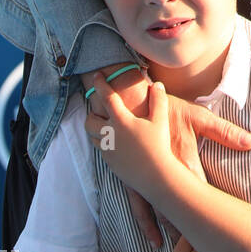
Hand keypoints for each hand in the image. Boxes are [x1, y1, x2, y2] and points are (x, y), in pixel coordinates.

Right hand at [85, 64, 250, 245]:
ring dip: (175, 228)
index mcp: (184, 161)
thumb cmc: (168, 109)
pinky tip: (156, 241)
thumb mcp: (198, 116)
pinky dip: (149, 226)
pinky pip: (141, 209)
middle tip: (210, 244)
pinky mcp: (135, 182)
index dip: (214, 209)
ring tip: (188, 246)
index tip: (227, 224)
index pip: (203, 192)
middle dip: (196, 225)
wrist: (132, 104)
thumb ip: (225, 132)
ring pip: (164, 212)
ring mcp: (148, 181)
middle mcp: (165, 176)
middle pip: (184, 207)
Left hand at [95, 77, 174, 197]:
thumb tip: (156, 85)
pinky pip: (100, 149)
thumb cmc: (159, 145)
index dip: (100, 84)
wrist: (155, 175)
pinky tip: (115, 142)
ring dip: (95, 129)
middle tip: (99, 109)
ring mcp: (107, 149)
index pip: (106, 97)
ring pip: (91, 136)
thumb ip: (158, 100)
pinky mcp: (109, 162)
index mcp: (121, 120)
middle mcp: (109, 134)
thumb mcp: (160, 120)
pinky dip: (103, 142)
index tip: (96, 75)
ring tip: (105, 125)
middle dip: (92, 113)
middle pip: (90, 120)